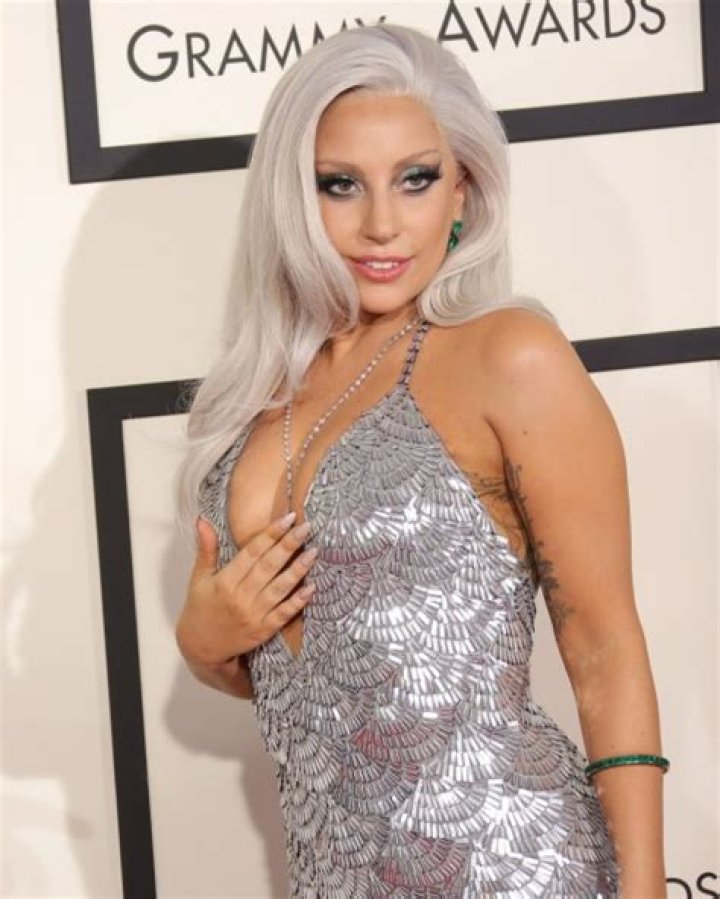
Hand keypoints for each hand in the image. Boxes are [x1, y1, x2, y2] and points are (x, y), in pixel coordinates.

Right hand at [176, 513, 316, 666]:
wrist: (200, 648)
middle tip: (306, 527)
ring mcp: (254, 615)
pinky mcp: (264, 630)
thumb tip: (202, 520)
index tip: (288, 518)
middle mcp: (241, 597)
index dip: (271, 534)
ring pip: (280, 588)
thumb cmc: (200, 608)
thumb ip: (206, 549)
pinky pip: (284, 614)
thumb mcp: (198, 578)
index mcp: (225, 581)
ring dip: (298, 570)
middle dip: (289, 545)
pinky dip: (298, 601)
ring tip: (314, 552)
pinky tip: (312, 587)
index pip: (252, 552)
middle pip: (269, 566)